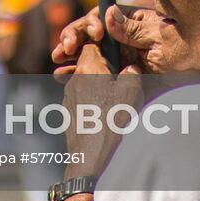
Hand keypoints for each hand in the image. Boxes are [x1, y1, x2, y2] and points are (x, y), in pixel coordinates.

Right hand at [53, 5, 188, 74]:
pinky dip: (77, 73)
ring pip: (87, 53)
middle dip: (73, 39)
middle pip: (89, 34)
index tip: (93, 34)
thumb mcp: (160, 36)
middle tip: (64, 49)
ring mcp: (119, 56)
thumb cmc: (185, 48)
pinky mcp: (118, 75)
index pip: (100, 17)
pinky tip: (64, 76)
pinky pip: (93, 72)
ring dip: (70, 56)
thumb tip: (106, 13)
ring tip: (58, 63)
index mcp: (129, 21)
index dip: (89, 24)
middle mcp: (121, 36)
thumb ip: (132, 28)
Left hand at [59, 42, 144, 174]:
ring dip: (98, 90)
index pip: (91, 46)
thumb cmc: (112, 119)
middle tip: (120, 85)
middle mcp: (74, 80)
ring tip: (114, 105)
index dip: (104, 48)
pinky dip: (91, 105)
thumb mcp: (131, 91)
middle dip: (103, 72)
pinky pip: (81, 102)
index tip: (116, 57)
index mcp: (88, 68)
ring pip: (85, 85)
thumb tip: (130, 70)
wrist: (91, 153)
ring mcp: (68, 98)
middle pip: (88, 67)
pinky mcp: (68, 114)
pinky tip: (104, 118)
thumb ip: (131, 74)